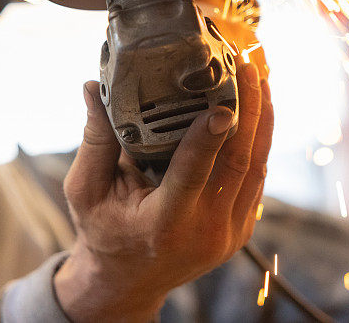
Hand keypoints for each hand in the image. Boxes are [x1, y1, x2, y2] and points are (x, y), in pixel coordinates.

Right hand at [54, 63, 272, 322]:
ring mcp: (230, 234)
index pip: (191, 174)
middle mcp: (204, 232)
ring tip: (257, 79)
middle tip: (246, 68)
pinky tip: (257, 109)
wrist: (130, 280)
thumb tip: (93, 86)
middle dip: (249, 112)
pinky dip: (259, 141)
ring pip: (256, 167)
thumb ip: (95, 141)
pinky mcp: (243, 228)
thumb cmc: (104, 230)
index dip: (208, 138)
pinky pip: (256, 178)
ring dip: (262, 120)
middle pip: (237, 164)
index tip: (223, 103)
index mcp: (163, 225)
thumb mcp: (86, 190)